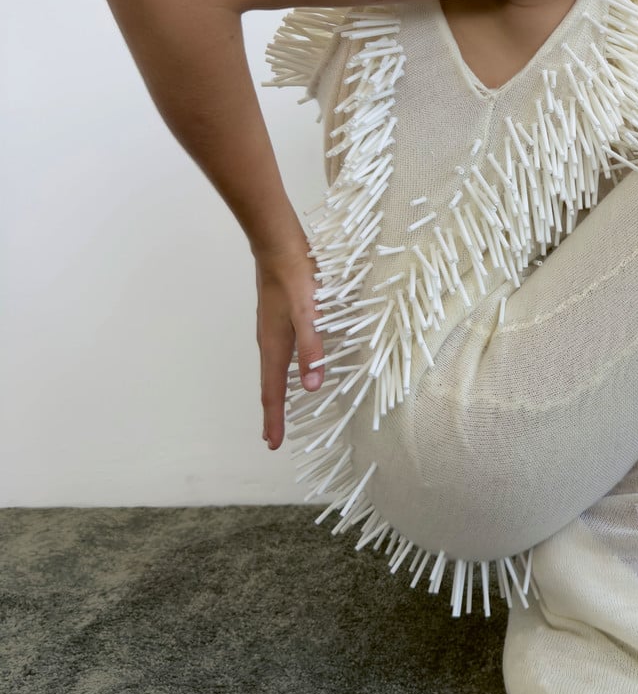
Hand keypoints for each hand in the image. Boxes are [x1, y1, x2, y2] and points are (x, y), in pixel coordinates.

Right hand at [254, 243, 324, 449]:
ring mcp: (270, 332)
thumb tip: (312, 385)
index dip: (274, 420)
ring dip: (274, 395)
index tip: (272, 444)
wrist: (278, 248)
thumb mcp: (309, 314)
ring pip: (272, 371)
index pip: (273, 393)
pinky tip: (286, 370)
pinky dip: (279, 374)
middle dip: (271, 413)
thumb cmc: (295, 279)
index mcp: (275, 347)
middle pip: (269, 387)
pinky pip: (276, 357)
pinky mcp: (275, 320)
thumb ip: (312, 347)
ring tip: (276, 411)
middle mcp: (269, 343)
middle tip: (271, 437)